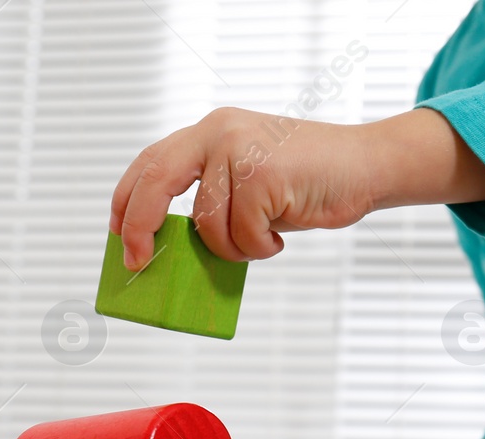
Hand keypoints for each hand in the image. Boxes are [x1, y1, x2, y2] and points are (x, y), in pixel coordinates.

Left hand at [109, 107, 484, 268]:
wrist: (365, 166)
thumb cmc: (307, 181)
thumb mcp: (248, 180)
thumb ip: (211, 197)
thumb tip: (169, 246)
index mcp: (211, 131)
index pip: (150, 161)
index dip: (125, 199)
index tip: (118, 233)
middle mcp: (219, 133)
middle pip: (156, 182)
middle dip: (140, 227)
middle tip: (138, 262)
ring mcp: (241, 151)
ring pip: (208, 224)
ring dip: (233, 248)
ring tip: (261, 239)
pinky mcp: (263, 175)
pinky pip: (242, 234)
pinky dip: (261, 248)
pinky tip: (281, 234)